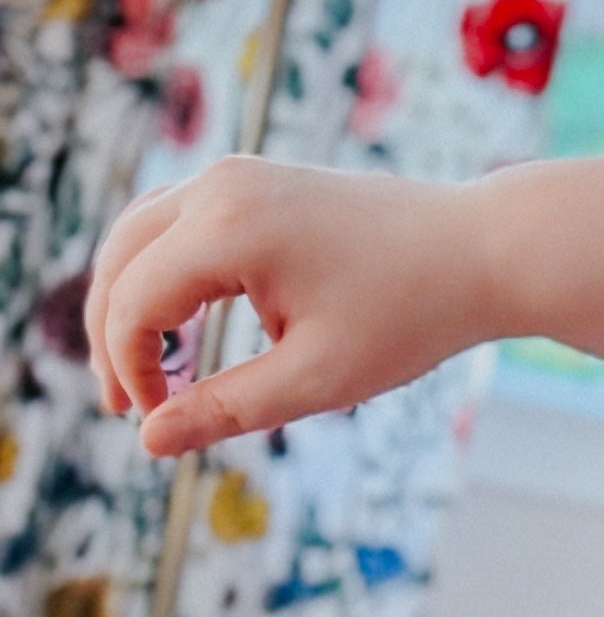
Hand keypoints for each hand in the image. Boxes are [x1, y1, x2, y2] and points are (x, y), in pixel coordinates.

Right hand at [85, 157, 496, 457]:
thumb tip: (149, 440)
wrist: (477, 250)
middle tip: (130, 407)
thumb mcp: (317, 378)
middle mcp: (218, 186)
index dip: (132, 370)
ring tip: (150, 372)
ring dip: (131, 301)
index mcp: (227, 228)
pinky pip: (177, 224)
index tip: (159, 424)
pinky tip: (181, 328)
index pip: (135, 303)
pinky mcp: (253, 182)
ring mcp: (234, 175)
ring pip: (139, 236)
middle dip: (114, 337)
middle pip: (120, 261)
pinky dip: (163, 273)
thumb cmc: (409, 315)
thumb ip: (226, 408)